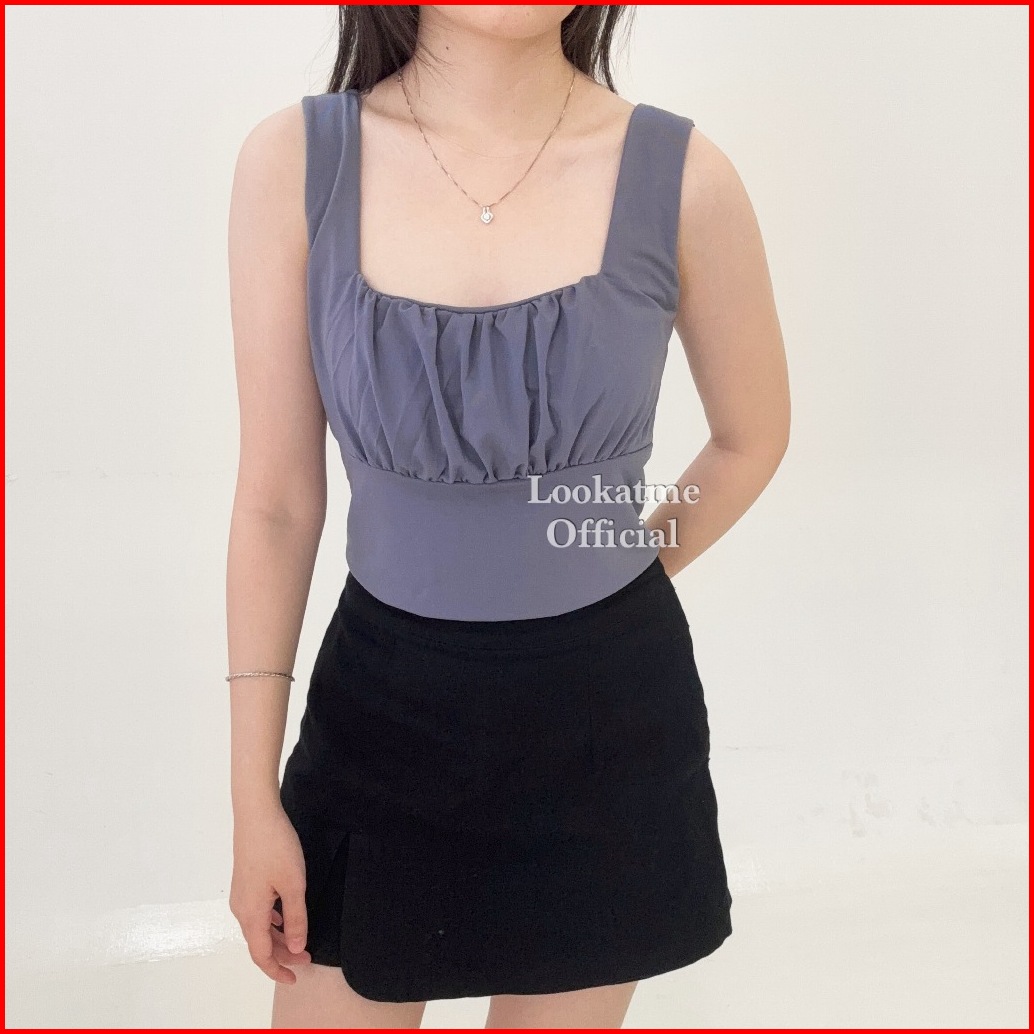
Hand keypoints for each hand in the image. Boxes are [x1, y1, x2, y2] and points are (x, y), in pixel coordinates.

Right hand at [229, 802, 311, 982]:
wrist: (256, 814)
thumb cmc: (276, 848)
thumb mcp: (294, 885)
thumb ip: (296, 918)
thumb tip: (297, 947)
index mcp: (251, 914)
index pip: (261, 955)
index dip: (278, 970)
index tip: (296, 978)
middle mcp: (241, 908)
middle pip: (259, 942)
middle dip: (283, 954)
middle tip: (308, 958)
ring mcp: (241, 894)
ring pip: (259, 926)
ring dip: (278, 937)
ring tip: (301, 939)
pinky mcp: (245, 881)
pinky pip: (258, 912)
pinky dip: (272, 921)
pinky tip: (286, 916)